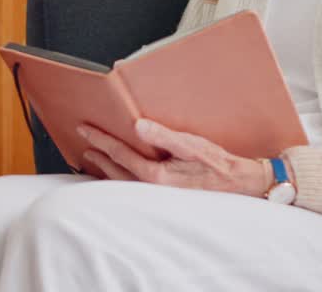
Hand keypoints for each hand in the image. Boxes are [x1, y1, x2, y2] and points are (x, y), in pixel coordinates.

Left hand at [78, 119, 267, 196]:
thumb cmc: (216, 164)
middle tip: (84, 142)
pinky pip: (133, 187)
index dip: (101, 140)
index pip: (120, 154)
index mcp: (155, 175)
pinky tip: (118, 174)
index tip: (86, 129)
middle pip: (116, 171)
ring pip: (122, 182)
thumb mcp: (191, 145)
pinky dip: (120, 179)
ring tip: (92, 159)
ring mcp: (157, 195)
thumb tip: (138, 126)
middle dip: (98, 156)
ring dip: (106, 169)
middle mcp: (152, 188)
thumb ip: (163, 136)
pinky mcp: (164, 195)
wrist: (238, 184)